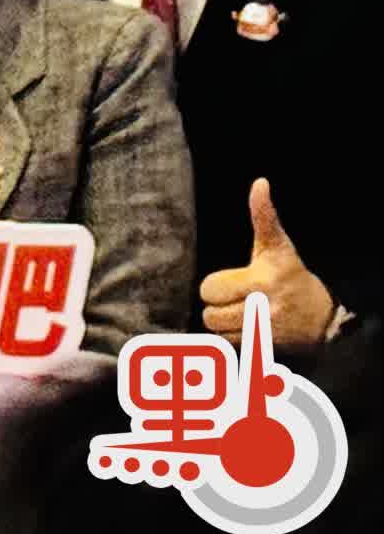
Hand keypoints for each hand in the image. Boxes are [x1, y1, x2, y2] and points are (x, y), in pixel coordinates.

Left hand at [200, 176, 337, 347]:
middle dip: (217, 306)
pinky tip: (247, 328)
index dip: (215, 285)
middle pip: (209, 313)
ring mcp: (266, 334)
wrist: (324, 317)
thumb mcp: (276, 246)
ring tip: (242, 313)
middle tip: (237, 299)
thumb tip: (260, 182)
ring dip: (224, 324)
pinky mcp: (267, 351)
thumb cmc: (291, 275)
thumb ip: (263, 217)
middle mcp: (263, 309)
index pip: (209, 289)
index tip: (233, 282)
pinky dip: (233, 339)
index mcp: (261, 281)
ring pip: (217, 331)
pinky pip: (229, 346)